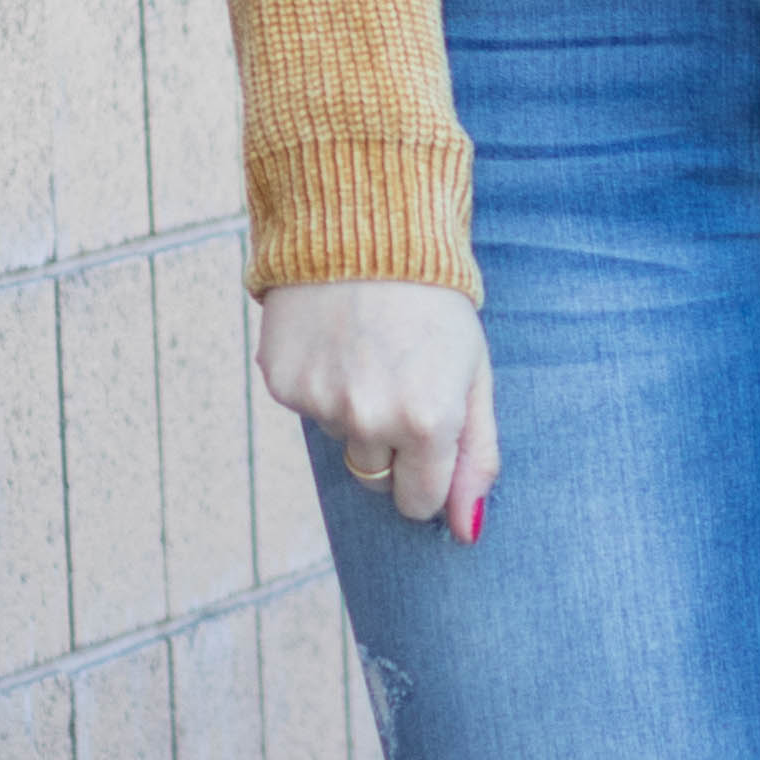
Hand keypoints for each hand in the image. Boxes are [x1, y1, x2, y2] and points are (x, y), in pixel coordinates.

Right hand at [254, 282, 497, 538]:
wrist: (366, 228)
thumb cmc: (435, 304)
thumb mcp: (473, 376)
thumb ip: (476, 457)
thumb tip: (467, 532)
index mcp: (427, 423)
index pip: (418, 503)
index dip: (426, 475)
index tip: (429, 436)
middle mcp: (370, 421)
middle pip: (376, 480)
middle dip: (391, 446)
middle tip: (401, 382)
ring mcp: (321, 402)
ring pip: (341, 440)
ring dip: (354, 410)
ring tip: (368, 350)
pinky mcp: (283, 383)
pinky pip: (306, 408)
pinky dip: (319, 383)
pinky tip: (335, 340)